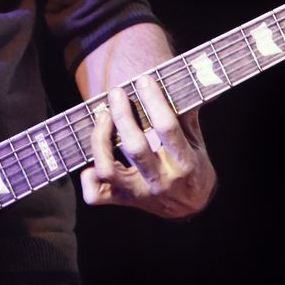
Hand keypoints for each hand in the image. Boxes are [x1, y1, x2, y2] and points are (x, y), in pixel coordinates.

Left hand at [80, 74, 215, 218]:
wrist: (190, 208)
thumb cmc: (192, 167)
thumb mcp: (196, 141)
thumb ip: (187, 113)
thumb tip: (191, 77)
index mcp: (184, 164)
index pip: (167, 128)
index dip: (154, 101)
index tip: (144, 81)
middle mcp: (160, 181)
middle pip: (134, 147)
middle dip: (122, 115)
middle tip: (116, 93)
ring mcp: (138, 193)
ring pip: (108, 169)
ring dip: (100, 140)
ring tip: (102, 117)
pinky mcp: (122, 200)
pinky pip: (96, 195)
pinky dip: (88, 178)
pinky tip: (90, 161)